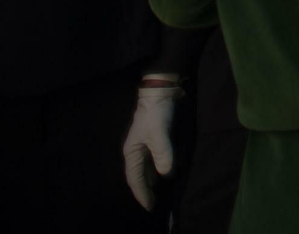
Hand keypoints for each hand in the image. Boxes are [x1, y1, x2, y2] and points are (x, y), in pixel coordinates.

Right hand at [122, 85, 181, 210]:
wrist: (160, 93)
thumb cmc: (157, 114)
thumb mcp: (160, 135)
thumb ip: (163, 155)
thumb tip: (166, 174)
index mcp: (131, 152)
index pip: (135, 179)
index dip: (142, 193)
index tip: (149, 206)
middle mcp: (135, 151)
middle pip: (138, 176)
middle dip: (145, 190)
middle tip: (153, 204)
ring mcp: (143, 146)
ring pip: (144, 169)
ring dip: (150, 182)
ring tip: (157, 194)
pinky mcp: (152, 140)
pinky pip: (151, 161)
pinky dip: (155, 171)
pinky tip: (161, 175)